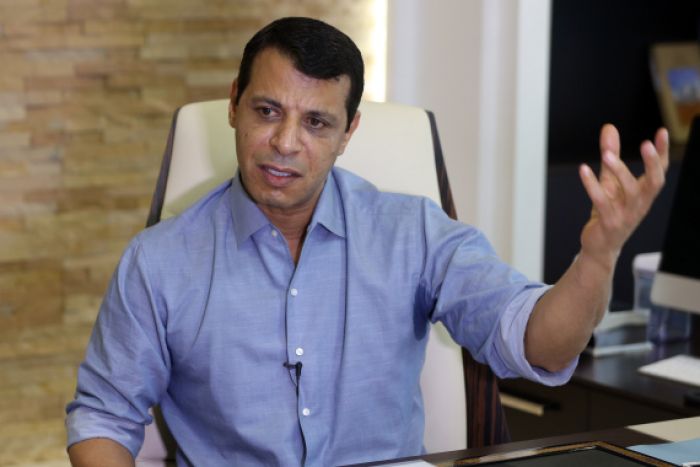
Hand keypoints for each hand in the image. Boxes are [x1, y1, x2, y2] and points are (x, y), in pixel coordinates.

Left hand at [578, 124, 668, 269]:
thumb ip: (611, 154)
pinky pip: (602, 202)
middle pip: (654, 183)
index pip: (659, 171)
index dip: (661, 153)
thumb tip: (609, 127)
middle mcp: (640, 204)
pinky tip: (583, 170)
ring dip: (619, 171)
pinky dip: (592, 186)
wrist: (599, 247)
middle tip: (646, 143)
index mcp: (644, 194)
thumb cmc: (608, 211)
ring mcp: (627, 215)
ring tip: (605, 154)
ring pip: (630, 192)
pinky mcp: (610, 223)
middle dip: (652, 163)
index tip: (662, 132)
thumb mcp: (609, 180)